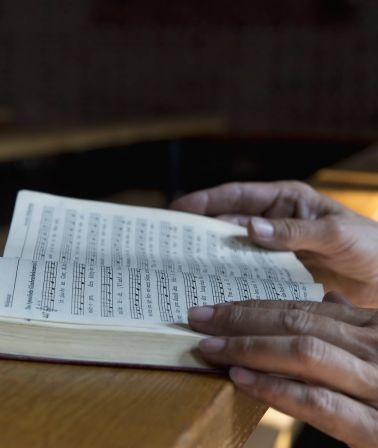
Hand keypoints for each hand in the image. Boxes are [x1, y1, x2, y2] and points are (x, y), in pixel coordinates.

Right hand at [170, 180, 377, 306]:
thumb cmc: (370, 246)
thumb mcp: (336, 233)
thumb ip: (294, 231)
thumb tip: (249, 229)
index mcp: (286, 201)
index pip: (238, 196)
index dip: (206, 200)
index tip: (178, 208)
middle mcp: (274, 223)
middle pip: (228, 223)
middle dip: (200, 230)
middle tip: (170, 241)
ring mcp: (274, 250)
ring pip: (234, 250)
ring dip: (212, 257)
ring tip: (184, 266)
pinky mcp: (278, 274)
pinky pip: (249, 274)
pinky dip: (231, 279)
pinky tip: (215, 288)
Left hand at [187, 292, 377, 447]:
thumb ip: (358, 322)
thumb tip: (328, 297)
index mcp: (372, 326)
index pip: (300, 308)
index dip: (252, 307)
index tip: (214, 307)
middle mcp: (374, 346)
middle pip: (295, 324)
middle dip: (240, 320)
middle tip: (198, 319)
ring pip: (305, 353)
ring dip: (249, 348)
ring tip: (209, 347)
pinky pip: (323, 404)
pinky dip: (279, 390)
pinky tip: (243, 381)